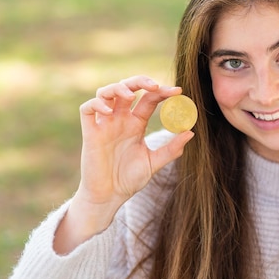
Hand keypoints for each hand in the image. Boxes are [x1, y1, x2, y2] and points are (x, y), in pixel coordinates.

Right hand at [54, 76, 193, 253]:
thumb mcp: (153, 163)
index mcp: (136, 124)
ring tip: (130, 94)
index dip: (162, 92)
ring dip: (118, 88)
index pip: (149, 99)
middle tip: (154, 86)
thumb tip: (191, 132)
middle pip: (128, 88)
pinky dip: (97, 104)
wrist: (109, 197)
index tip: (178, 91)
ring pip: (106, 93)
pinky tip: (109, 110)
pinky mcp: (90, 133)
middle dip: (140, 81)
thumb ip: (171, 149)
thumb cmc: (129, 180)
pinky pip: (87, 109)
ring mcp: (104, 124)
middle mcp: (120, 119)